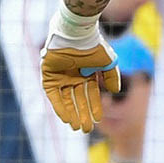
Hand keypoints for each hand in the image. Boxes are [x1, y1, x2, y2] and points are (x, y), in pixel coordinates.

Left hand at [41, 16, 119, 132]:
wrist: (76, 33)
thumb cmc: (94, 45)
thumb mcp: (108, 61)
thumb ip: (111, 76)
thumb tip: (115, 91)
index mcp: (87, 74)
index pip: (91, 95)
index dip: (94, 107)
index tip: (98, 120)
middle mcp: (73, 77)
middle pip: (78, 101)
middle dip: (83, 115)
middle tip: (86, 129)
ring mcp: (60, 78)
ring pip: (67, 101)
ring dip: (72, 114)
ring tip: (77, 127)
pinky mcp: (48, 77)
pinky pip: (54, 96)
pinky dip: (60, 107)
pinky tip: (66, 118)